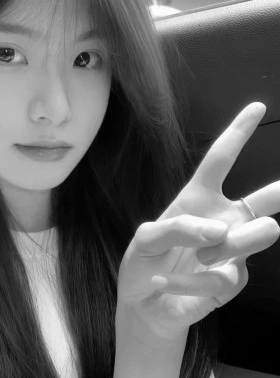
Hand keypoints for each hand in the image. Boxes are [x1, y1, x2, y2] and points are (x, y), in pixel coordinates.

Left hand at [117, 102, 279, 341]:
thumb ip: (176, 228)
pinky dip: (192, 282)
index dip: (236, 134)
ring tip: (197, 257)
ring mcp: (232, 250)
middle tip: (261, 210)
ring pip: (256, 235)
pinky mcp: (232, 280)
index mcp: (198, 200)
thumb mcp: (146, 239)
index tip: (257, 108)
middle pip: (266, 199)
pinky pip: (225, 276)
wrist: (143, 301)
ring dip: (223, 247)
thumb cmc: (142, 262)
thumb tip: (219, 230)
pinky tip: (172, 284)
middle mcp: (222, 220)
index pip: (220, 160)